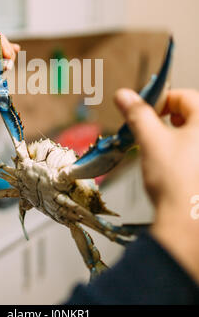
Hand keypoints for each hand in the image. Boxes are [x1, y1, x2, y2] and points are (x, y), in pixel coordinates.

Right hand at [114, 88, 198, 282]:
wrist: (186, 221)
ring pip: (194, 133)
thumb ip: (137, 114)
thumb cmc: (175, 182)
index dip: (162, 100)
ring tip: (161, 148)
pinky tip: (173, 165)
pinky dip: (185, 151)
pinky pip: (196, 150)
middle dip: (170, 118)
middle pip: (192, 113)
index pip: (185, 96)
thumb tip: (124, 95)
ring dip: (177, 134)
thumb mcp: (150, 140)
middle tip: (153, 129)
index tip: (147, 112)